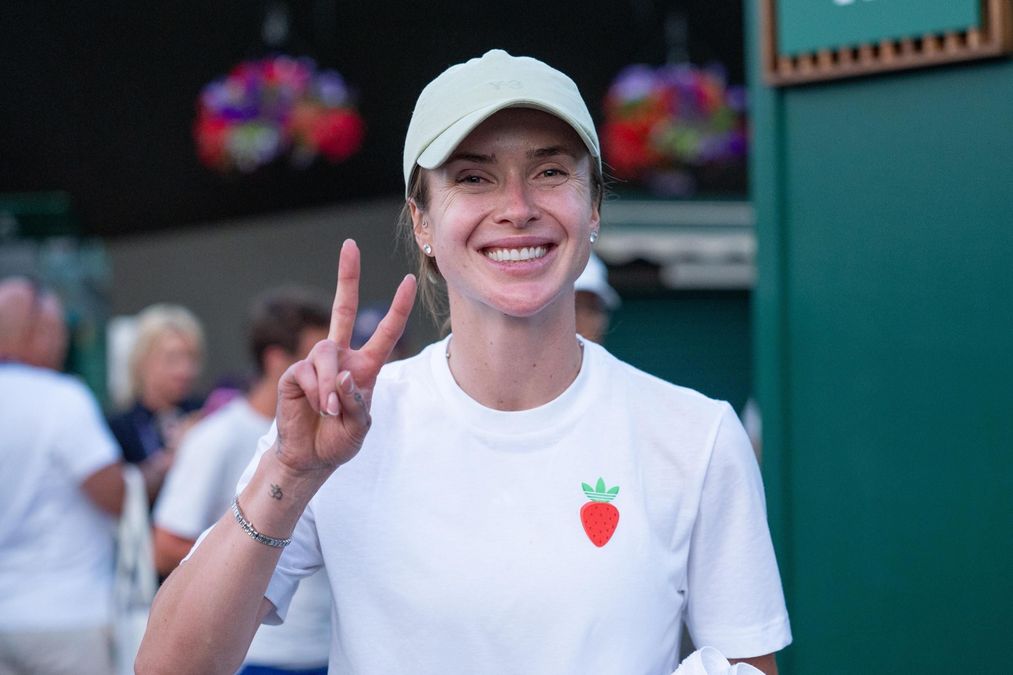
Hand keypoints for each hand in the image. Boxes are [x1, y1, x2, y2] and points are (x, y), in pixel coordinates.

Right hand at [274, 239, 415, 474]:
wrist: (309, 457)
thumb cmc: (338, 440)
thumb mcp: (359, 426)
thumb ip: (356, 401)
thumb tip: (342, 374)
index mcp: (365, 366)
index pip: (385, 332)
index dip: (397, 307)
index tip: (410, 280)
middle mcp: (341, 357)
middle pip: (343, 308)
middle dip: (347, 276)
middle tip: (350, 245)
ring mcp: (316, 362)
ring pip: (326, 353)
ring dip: (330, 385)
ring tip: (328, 409)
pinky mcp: (294, 373)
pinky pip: (307, 371)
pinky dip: (316, 392)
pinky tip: (316, 407)